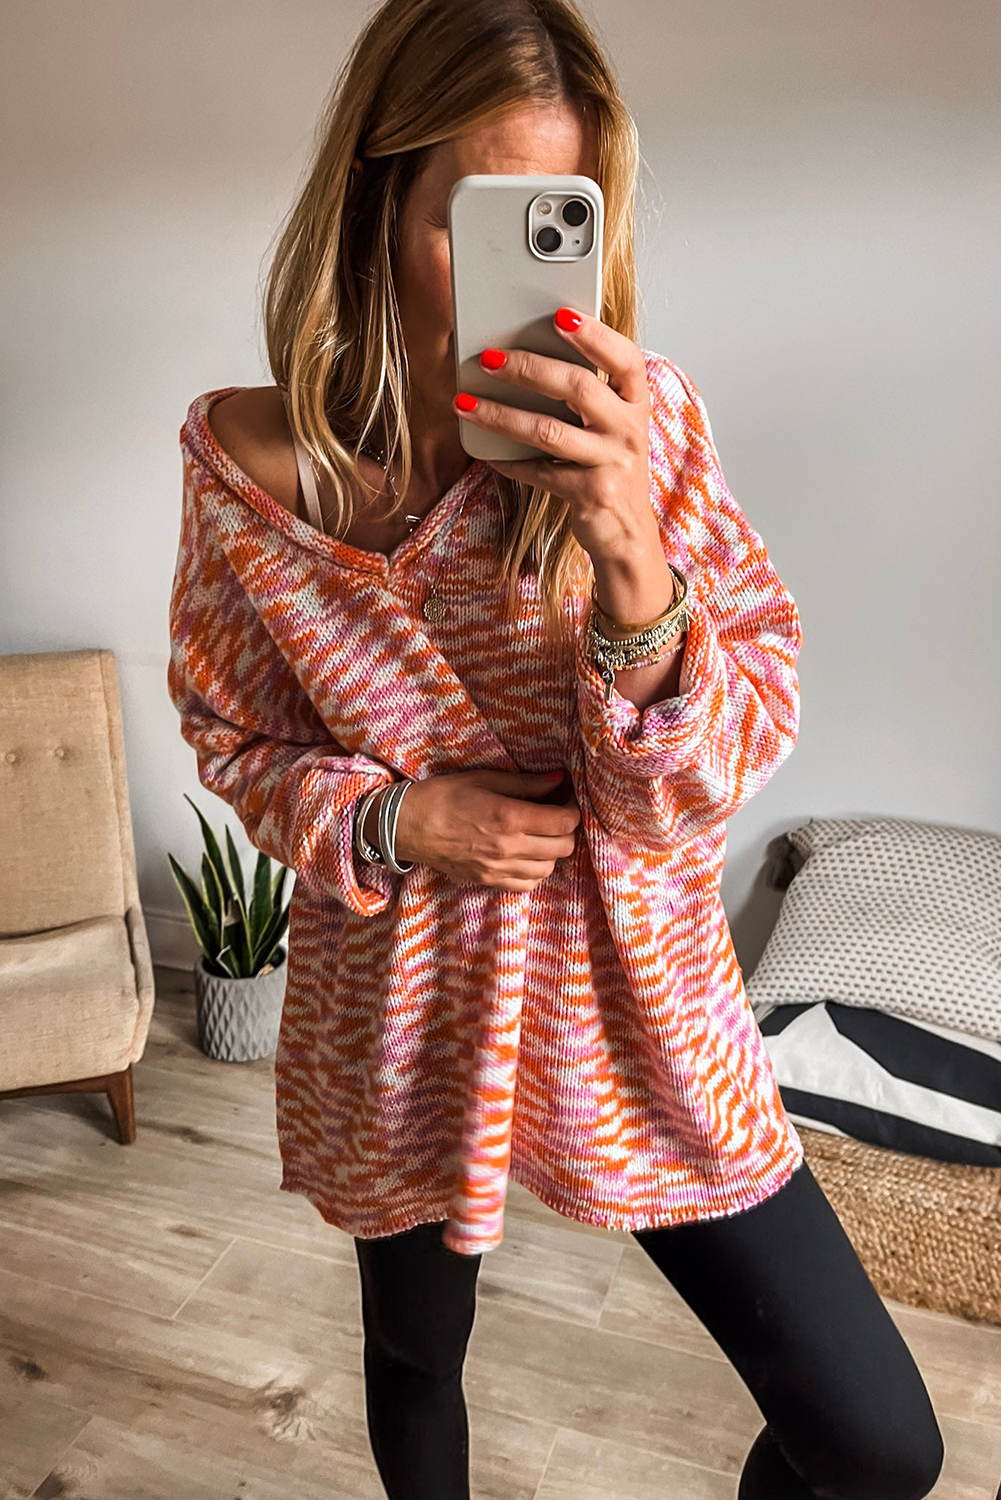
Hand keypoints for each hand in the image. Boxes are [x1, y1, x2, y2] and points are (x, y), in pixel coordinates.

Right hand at [394, 768, 579, 891]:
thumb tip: (558, 781)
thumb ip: (525, 783)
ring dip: (552, 851)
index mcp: (509, 818)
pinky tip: (526, 854)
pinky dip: (535, 871)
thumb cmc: (443, 796)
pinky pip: (527, 884)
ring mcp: (498, 869)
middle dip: (566, 830)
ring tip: (541, 835)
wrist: (407, 826)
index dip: (573, 809)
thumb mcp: (484, 779)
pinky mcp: (488, 881)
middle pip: (563, 847)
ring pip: (549, 868)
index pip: (564, 822)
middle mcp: (508, 848)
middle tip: (556, 815)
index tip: (567, 799)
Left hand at [454, 307, 653, 562]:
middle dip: (529, 368)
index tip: (560, 315)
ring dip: (502, 415)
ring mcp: (613, 463)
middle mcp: (630, 430)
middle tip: (489, 358)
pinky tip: (489, 456)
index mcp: (636, 403)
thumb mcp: (611, 426)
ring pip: (549, 431)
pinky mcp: (591, 494)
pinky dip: (511, 463)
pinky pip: (540, 473)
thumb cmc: (610, 466)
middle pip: (578, 388)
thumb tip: (525, 359)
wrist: (627, 532)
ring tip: (466, 403)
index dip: (595, 335)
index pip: (625, 359)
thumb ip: (587, 395)